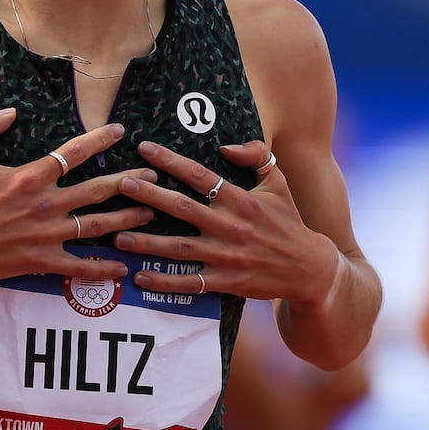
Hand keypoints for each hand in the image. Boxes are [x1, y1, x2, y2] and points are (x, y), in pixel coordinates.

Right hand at [0, 108, 157, 282]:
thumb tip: (11, 111)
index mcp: (30, 176)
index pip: (74, 153)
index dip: (99, 140)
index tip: (119, 131)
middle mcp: (45, 205)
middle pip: (97, 191)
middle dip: (129, 182)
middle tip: (152, 176)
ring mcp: (46, 235)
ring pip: (96, 226)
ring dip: (126, 219)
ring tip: (149, 213)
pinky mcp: (40, 262)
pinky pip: (78, 267)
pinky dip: (102, 268)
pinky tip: (123, 267)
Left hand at [113, 140, 336, 303]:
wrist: (309, 268)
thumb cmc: (288, 221)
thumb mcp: (278, 182)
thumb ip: (256, 156)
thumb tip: (226, 146)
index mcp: (242, 199)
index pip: (200, 175)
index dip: (171, 161)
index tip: (144, 148)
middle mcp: (232, 226)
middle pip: (183, 208)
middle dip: (150, 196)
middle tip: (121, 185)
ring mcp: (228, 256)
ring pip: (180, 248)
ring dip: (148, 243)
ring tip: (119, 236)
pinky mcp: (228, 282)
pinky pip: (191, 283)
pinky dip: (165, 282)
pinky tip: (141, 277)